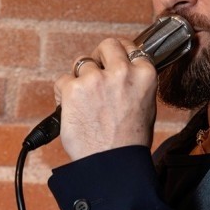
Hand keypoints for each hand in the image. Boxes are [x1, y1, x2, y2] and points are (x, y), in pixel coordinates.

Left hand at [54, 37, 157, 160]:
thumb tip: (124, 72)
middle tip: (95, 76)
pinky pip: (62, 81)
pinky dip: (63, 95)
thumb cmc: (129, 142)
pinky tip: (72, 111)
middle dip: (99, 58)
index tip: (112, 62)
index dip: (119, 55)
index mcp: (144, 74)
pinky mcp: (73, 88)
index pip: (129, 47)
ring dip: (80, 79)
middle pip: (106, 46)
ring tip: (84, 103)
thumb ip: (136, 84)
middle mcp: (121, 71)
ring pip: (81, 64)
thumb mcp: (147, 107)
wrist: (112, 163)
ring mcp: (95, 78)